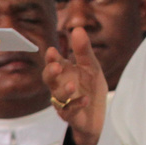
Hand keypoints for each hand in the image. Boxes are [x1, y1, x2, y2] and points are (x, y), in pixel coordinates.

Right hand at [43, 27, 106, 144]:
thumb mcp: (92, 67)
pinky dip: (77, 105)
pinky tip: (85, 99)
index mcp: (64, 72)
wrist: (96, 115)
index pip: (54, 62)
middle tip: (56, 67)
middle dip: (50, 73)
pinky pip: (70, 111)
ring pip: (57, 96)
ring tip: (72, 85)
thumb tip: (78, 29)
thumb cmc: (91, 88)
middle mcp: (60, 86)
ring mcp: (63, 102)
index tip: (52, 51)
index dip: (51, 58)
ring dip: (64, 90)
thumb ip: (84, 51)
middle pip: (48, 79)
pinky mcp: (70, 115)